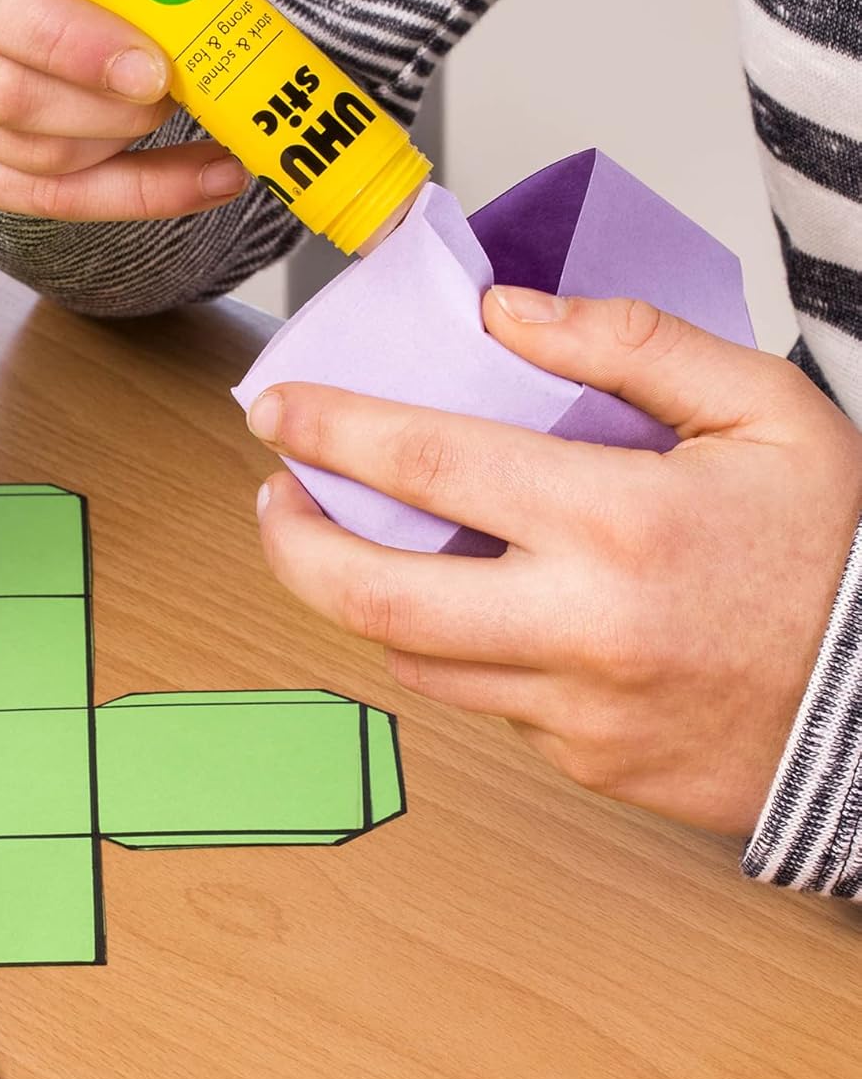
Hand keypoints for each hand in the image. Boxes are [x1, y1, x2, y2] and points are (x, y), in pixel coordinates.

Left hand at [247, 286, 861, 834]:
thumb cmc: (841, 548)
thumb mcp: (764, 408)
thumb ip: (630, 343)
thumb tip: (505, 315)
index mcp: (622, 522)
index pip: (427, 462)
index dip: (332, 428)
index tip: (276, 408)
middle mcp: (584, 626)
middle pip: (374, 595)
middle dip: (292, 542)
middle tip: (274, 497)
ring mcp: (578, 709)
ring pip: (412, 656)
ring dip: (361, 594)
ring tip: (355, 539)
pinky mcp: (584, 763)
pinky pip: (479, 700)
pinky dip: (451, 647)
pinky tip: (470, 604)